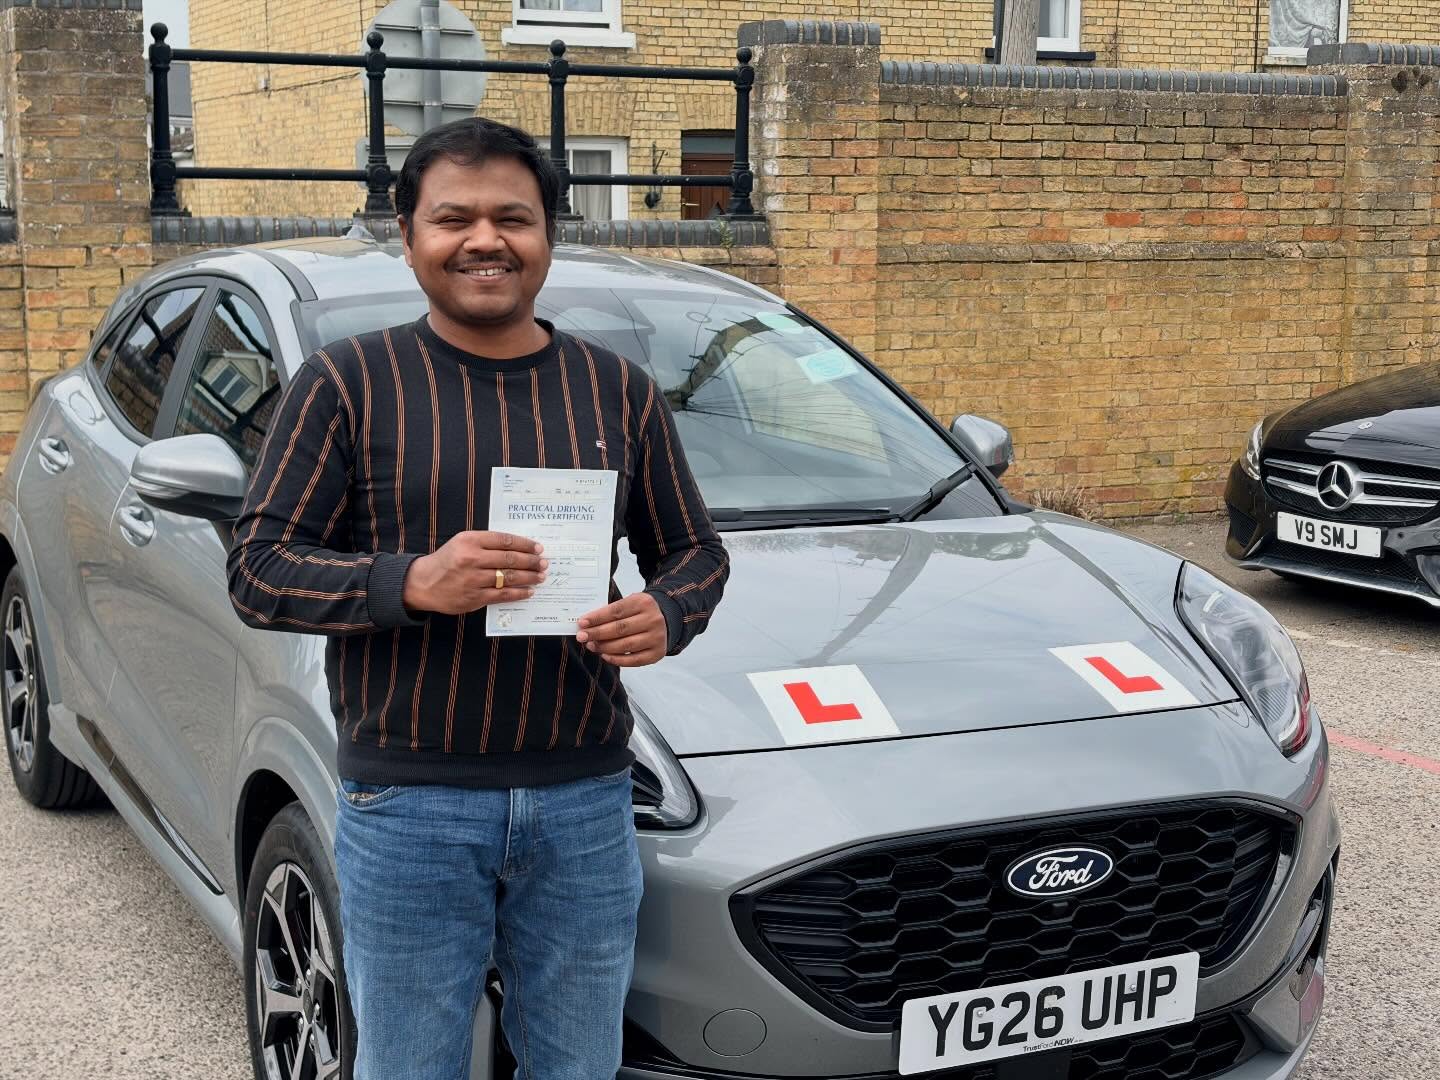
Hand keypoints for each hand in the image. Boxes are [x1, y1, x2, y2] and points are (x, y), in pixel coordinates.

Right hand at [402, 531, 546, 615]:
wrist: (424, 583)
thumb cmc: (447, 561)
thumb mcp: (462, 542)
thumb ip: (486, 543)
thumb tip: (518, 547)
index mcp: (470, 540)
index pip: (505, 540)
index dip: (525, 544)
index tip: (538, 548)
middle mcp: (472, 558)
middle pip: (510, 559)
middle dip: (531, 561)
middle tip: (544, 563)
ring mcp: (474, 579)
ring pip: (509, 577)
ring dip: (529, 577)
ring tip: (540, 576)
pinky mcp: (475, 597)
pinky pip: (503, 595)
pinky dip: (519, 593)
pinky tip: (529, 591)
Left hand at [576, 592, 667, 667]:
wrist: (665, 621)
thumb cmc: (640, 612)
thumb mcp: (629, 603)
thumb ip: (611, 612)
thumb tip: (587, 625)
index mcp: (644, 602)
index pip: (616, 610)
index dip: (597, 617)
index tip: (582, 622)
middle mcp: (653, 619)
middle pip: (620, 628)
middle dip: (597, 633)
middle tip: (581, 636)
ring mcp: (657, 637)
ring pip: (625, 645)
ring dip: (604, 647)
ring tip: (591, 645)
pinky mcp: (657, 653)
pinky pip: (634, 660)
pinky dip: (616, 659)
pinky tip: (604, 655)